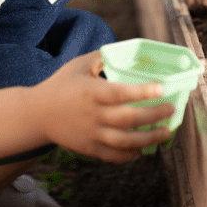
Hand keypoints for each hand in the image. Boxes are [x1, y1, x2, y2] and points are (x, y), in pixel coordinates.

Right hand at [34, 51, 174, 162]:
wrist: (36, 115)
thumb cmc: (60, 85)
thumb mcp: (78, 65)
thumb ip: (100, 57)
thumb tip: (122, 50)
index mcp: (91, 92)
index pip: (121, 93)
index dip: (143, 92)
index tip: (161, 89)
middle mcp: (93, 115)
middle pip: (129, 119)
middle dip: (155, 115)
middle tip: (171, 109)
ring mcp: (91, 135)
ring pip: (126, 142)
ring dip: (149, 138)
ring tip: (165, 132)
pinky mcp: (89, 149)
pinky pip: (114, 156)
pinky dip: (131, 154)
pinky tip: (143, 147)